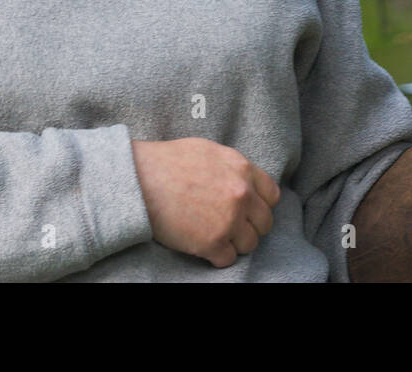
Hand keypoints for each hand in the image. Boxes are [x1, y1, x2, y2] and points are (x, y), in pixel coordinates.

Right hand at [131, 138, 280, 267]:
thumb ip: (233, 168)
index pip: (272, 196)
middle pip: (264, 223)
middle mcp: (241, 195)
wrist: (139, 179)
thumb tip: (245, 182)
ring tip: (216, 235)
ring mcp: (229, 220)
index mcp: (242, 169)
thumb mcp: (209, 151)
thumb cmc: (168, 162)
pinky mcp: (211, 243)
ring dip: (235, 242)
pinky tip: (203, 245)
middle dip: (250, 226)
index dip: (260, 204)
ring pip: (250, 244)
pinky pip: (228, 259)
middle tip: (231, 226)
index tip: (248, 209)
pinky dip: (217, 256)